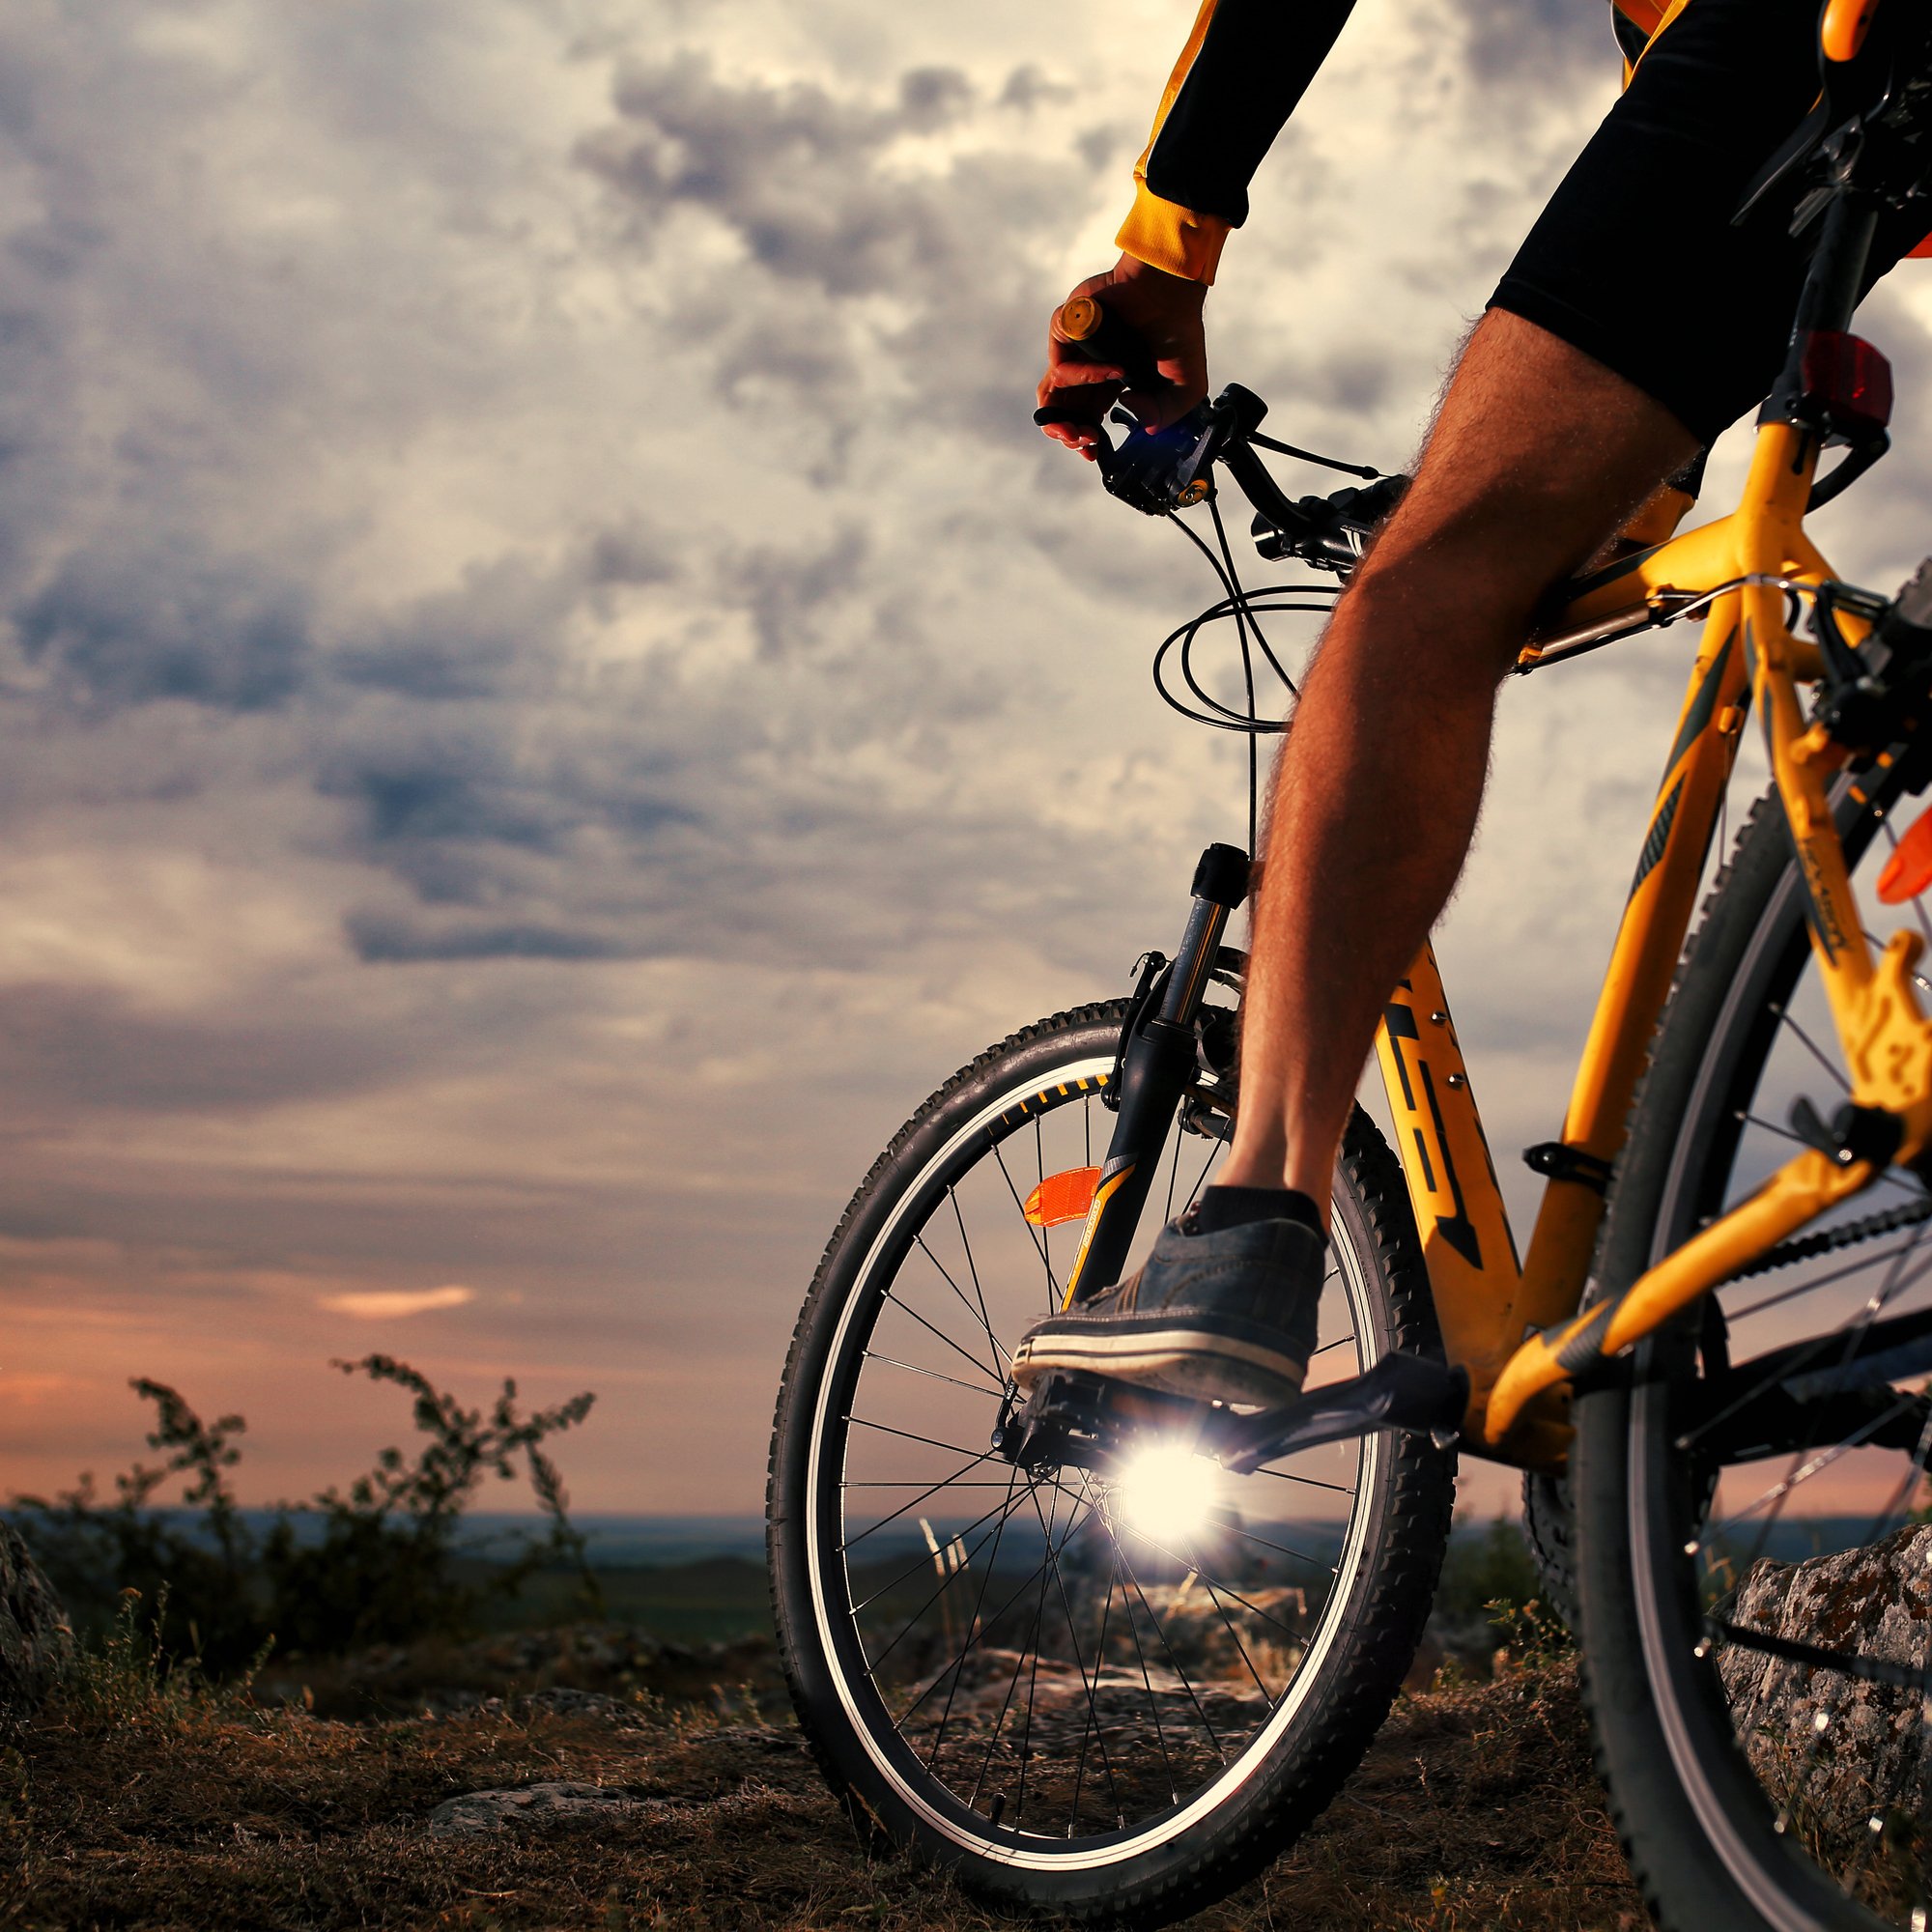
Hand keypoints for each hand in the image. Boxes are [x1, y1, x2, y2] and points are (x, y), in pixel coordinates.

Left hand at [1036, 254, 1207, 460]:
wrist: (1170, 292)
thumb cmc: (1179, 332)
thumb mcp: (1185, 388)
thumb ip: (1165, 415)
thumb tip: (1133, 419)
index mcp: (1111, 382)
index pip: (1086, 416)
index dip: (1085, 438)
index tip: (1093, 454)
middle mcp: (1090, 366)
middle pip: (1063, 410)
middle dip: (1069, 435)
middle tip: (1084, 443)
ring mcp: (1075, 349)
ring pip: (1051, 394)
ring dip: (1064, 419)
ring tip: (1083, 429)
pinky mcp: (1066, 330)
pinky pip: (1062, 367)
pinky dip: (1087, 377)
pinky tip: (1115, 372)